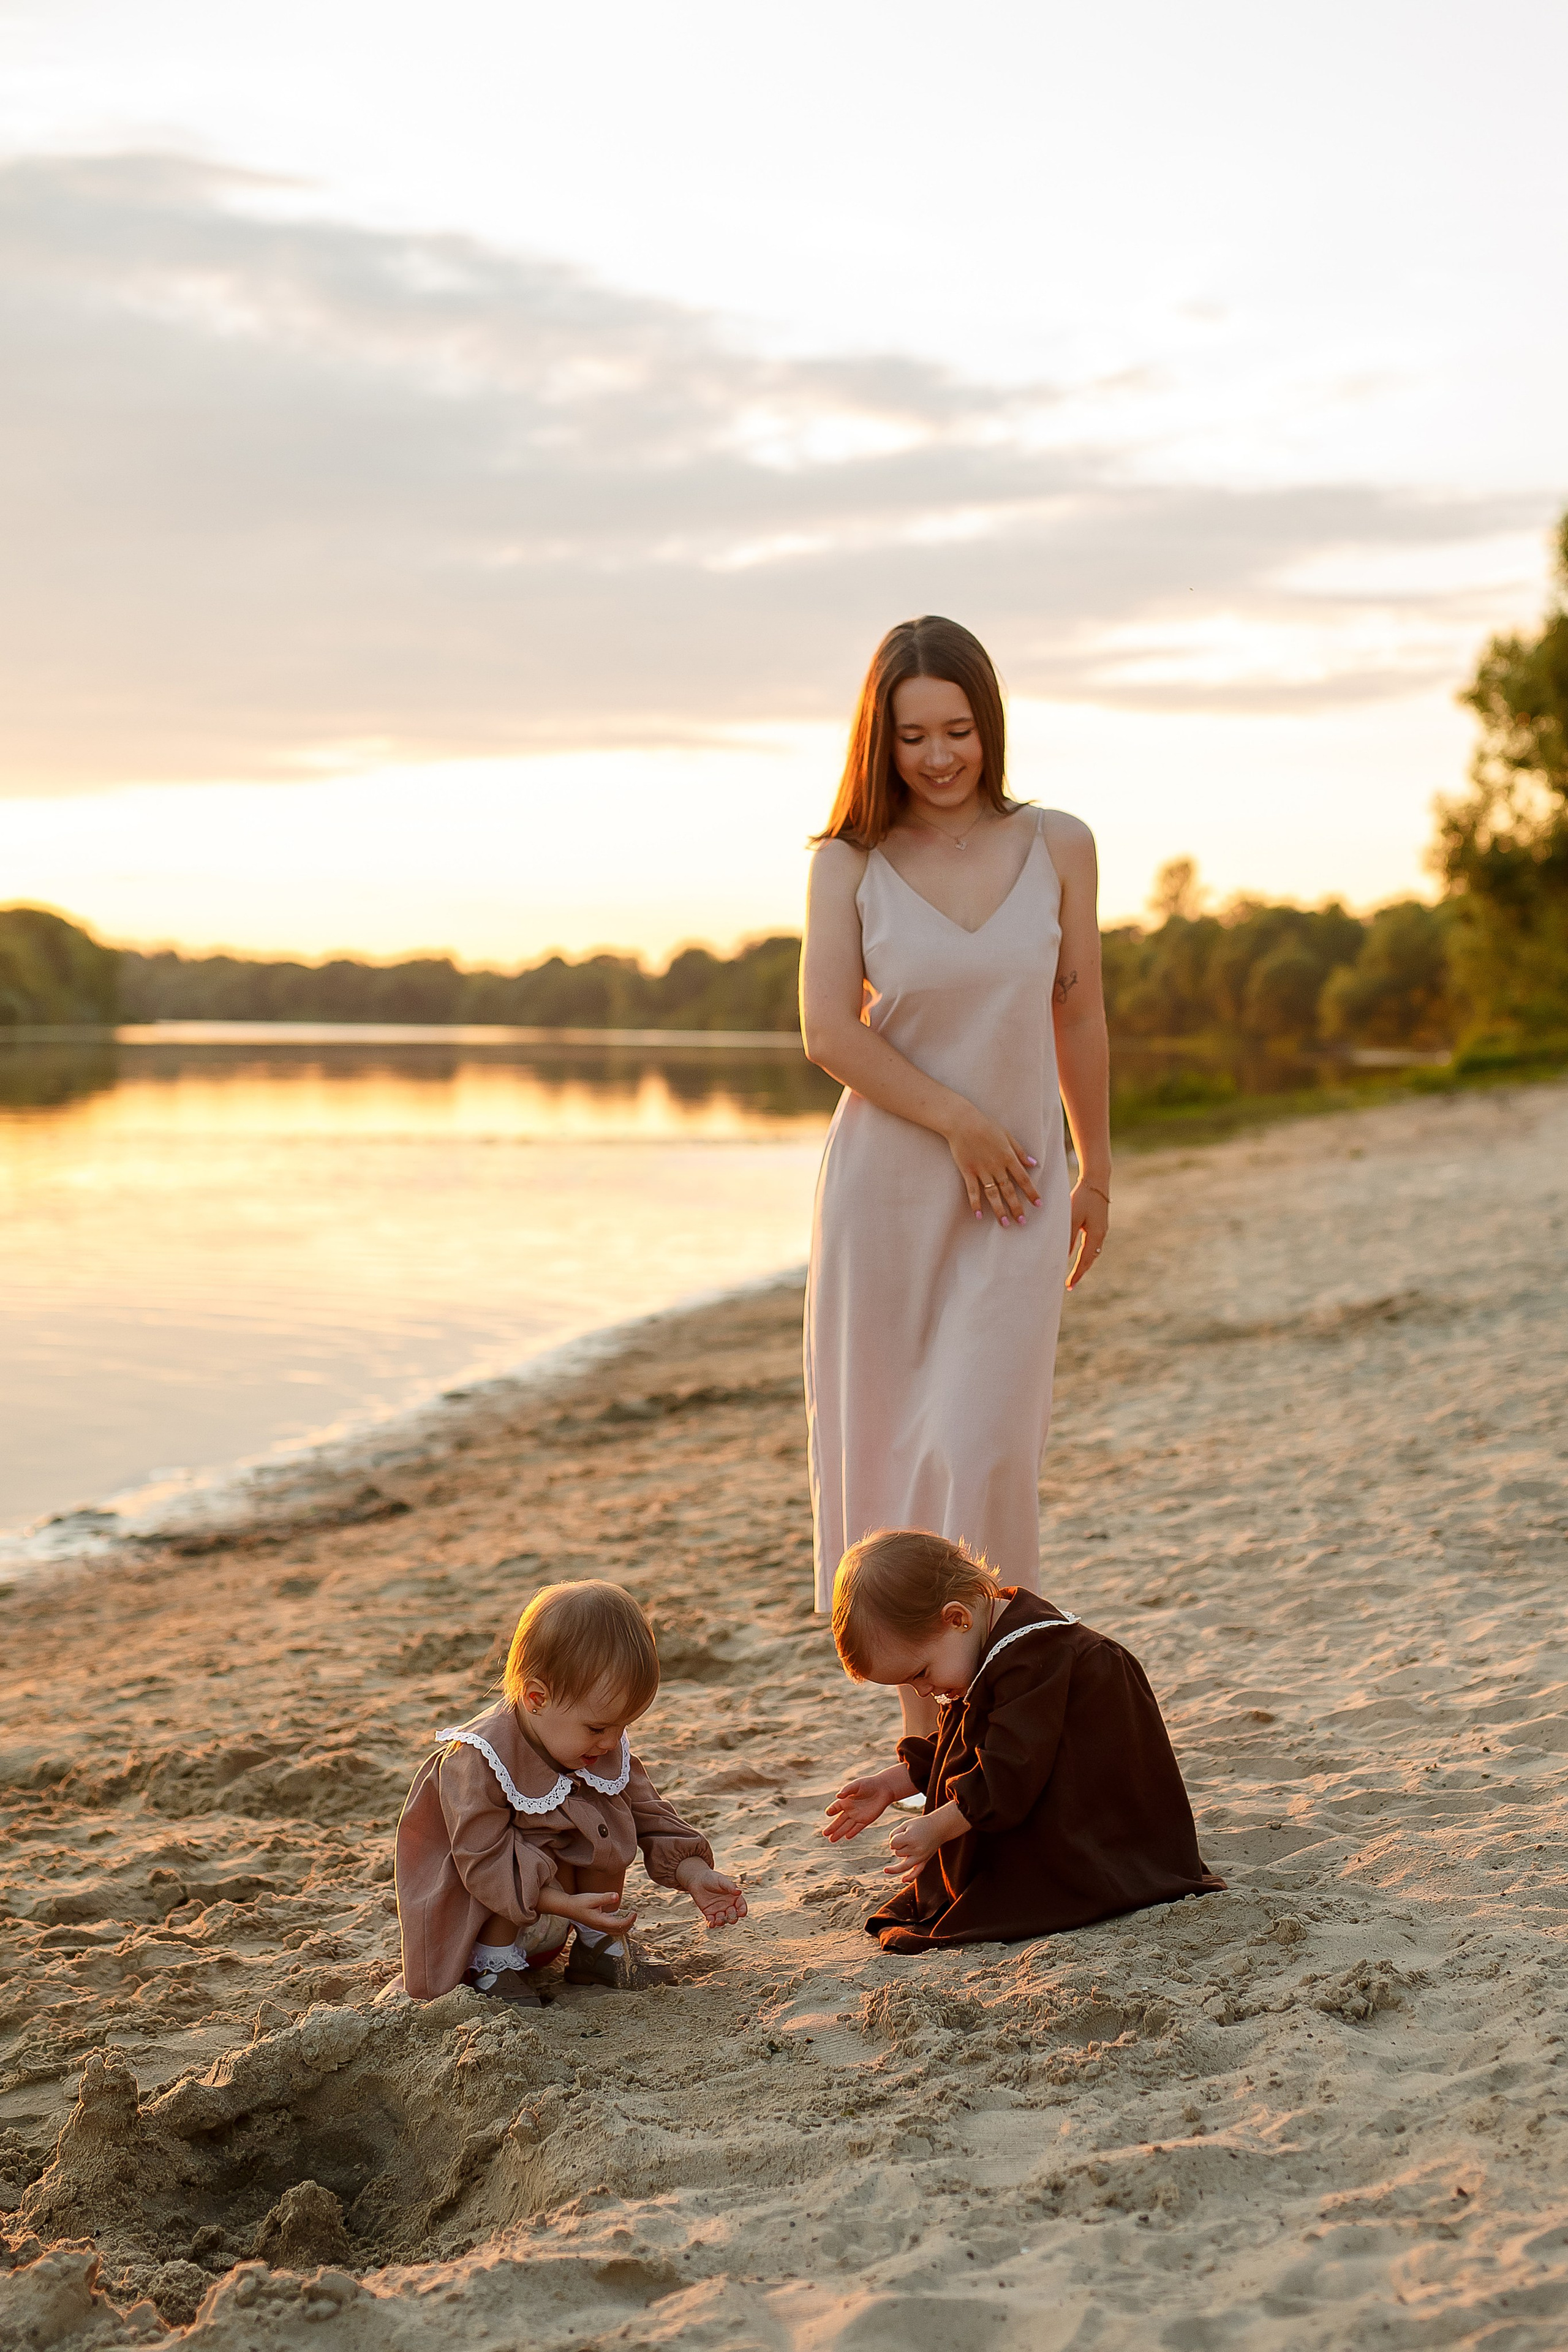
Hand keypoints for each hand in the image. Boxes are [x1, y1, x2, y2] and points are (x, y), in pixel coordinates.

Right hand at [545, 1886, 638, 1933]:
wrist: (568, 1907)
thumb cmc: (579, 1902)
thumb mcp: (592, 1898)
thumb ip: (605, 1898)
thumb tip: (616, 1896)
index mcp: (601, 1922)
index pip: (619, 1925)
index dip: (629, 1920)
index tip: (635, 1912)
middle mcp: (600, 1927)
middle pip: (619, 1931)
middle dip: (629, 1924)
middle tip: (634, 1913)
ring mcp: (599, 1927)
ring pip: (616, 1932)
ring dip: (625, 1926)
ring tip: (630, 1916)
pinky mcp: (597, 1925)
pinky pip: (611, 1929)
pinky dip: (619, 1926)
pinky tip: (621, 1917)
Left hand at [674, 1859, 747, 1926]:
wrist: (697, 1880)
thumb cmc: (711, 1878)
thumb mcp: (721, 1881)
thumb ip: (730, 1886)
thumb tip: (739, 1892)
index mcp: (734, 1897)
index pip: (741, 1906)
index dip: (742, 1911)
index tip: (741, 1914)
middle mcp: (728, 1905)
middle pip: (733, 1916)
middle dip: (732, 1918)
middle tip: (728, 1916)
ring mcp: (719, 1910)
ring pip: (723, 1920)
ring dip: (722, 1922)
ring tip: (718, 1920)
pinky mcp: (709, 1914)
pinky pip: (712, 1921)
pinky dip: (712, 1924)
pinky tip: (711, 1924)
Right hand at [821, 1769, 909, 1842]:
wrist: (883, 1789)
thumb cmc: (869, 1784)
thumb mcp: (857, 1785)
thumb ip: (847, 1790)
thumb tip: (838, 1796)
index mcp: (845, 1800)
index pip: (835, 1807)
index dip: (831, 1810)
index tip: (828, 1813)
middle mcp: (850, 1810)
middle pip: (839, 1820)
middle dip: (832, 1828)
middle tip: (824, 1834)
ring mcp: (857, 1816)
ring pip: (846, 1826)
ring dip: (839, 1833)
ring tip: (831, 1840)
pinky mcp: (866, 1820)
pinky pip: (858, 1828)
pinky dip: (852, 1832)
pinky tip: (846, 1837)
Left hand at [884, 1811, 941, 1879]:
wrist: (939, 1827)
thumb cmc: (921, 1824)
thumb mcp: (906, 1824)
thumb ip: (895, 1834)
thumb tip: (892, 1847)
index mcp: (911, 1838)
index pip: (893, 1844)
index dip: (894, 1838)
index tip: (901, 1832)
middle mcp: (916, 1850)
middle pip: (897, 1853)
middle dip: (899, 1845)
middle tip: (909, 1836)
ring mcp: (921, 1857)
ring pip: (902, 1862)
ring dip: (903, 1853)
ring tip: (911, 1844)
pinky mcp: (925, 1860)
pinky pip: (916, 1872)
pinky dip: (910, 1877)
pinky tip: (903, 1880)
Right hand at [944, 1104, 1042, 1228]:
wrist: (962, 1121)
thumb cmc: (986, 1125)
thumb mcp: (1007, 1135)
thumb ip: (1020, 1151)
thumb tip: (1034, 1164)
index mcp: (1008, 1157)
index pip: (1023, 1178)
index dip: (1031, 1192)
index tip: (1038, 1204)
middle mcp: (996, 1166)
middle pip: (1009, 1190)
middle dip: (1016, 1207)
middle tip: (1022, 1222)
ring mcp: (981, 1170)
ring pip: (992, 1194)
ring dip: (999, 1209)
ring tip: (1004, 1223)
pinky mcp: (967, 1171)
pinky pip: (972, 1191)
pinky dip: (975, 1204)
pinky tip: (979, 1215)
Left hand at [1066, 1174, 1109, 1288]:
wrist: (1096, 1181)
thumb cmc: (1082, 1198)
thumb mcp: (1072, 1218)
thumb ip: (1068, 1237)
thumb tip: (1063, 1256)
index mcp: (1095, 1235)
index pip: (1084, 1260)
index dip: (1076, 1274)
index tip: (1069, 1286)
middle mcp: (1101, 1235)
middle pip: (1090, 1259)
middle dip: (1080, 1272)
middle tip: (1070, 1285)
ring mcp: (1101, 1230)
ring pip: (1092, 1253)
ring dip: (1083, 1264)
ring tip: (1074, 1274)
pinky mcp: (1099, 1224)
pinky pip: (1092, 1245)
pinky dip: (1086, 1254)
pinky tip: (1079, 1255)